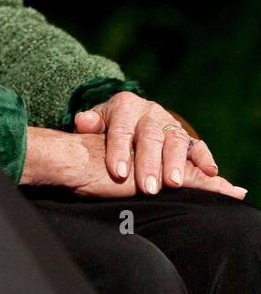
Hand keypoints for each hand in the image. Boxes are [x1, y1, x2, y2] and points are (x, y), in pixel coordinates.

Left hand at [73, 92, 221, 194]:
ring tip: (173, 184)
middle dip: (149, 163)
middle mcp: (150, 112)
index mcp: (125, 106)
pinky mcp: (185, 137)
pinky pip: (197, 146)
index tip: (117, 173)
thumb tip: (82, 122)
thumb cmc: (107, 128)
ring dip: (175, 163)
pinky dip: (205, 158)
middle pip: (150, 136)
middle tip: (148, 187)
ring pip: (175, 140)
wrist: (128, 118)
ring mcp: (169, 124)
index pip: (121, 129)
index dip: (119, 151)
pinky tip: (210, 172)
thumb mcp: (96, 121)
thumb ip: (89, 123)